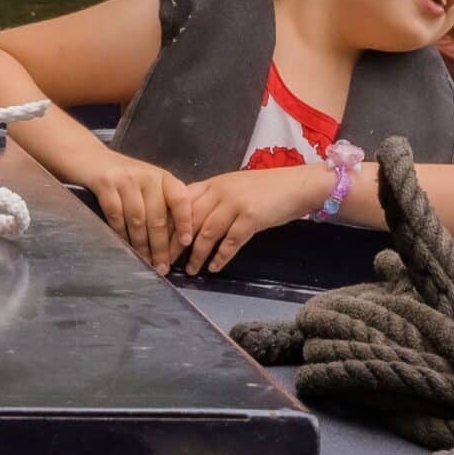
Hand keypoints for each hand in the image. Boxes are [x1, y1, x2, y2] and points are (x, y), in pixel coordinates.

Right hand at [76, 149, 189, 267]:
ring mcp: (125, 180)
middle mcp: (146, 176)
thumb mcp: (147, 183)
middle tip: (162, 266)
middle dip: (160, 246)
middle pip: (157, 217)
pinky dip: (122, 235)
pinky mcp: (105, 184)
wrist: (88, 156)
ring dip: (142, 245)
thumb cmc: (122, 175)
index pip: (180, 199)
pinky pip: (116, 216)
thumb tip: (176, 239)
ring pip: (138, 220)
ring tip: (145, 262)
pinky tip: (125, 247)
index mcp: (162, 177)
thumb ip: (161, 203)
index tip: (185, 242)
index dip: (184, 221)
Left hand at [173, 166, 337, 273]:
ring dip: (196, 255)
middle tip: (165, 262)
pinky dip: (220, 257)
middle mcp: (219, 192)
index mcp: (211, 184)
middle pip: (188, 220)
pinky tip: (213, 268)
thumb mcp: (232, 188)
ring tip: (189, 271)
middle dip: (175, 243)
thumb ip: (211, 199)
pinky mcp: (251, 218)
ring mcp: (235, 204)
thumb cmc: (264, 189)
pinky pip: (230, 241)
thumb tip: (189, 219)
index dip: (167, 223)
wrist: (297, 184)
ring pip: (206, 233)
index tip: (156, 242)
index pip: (180, 203)